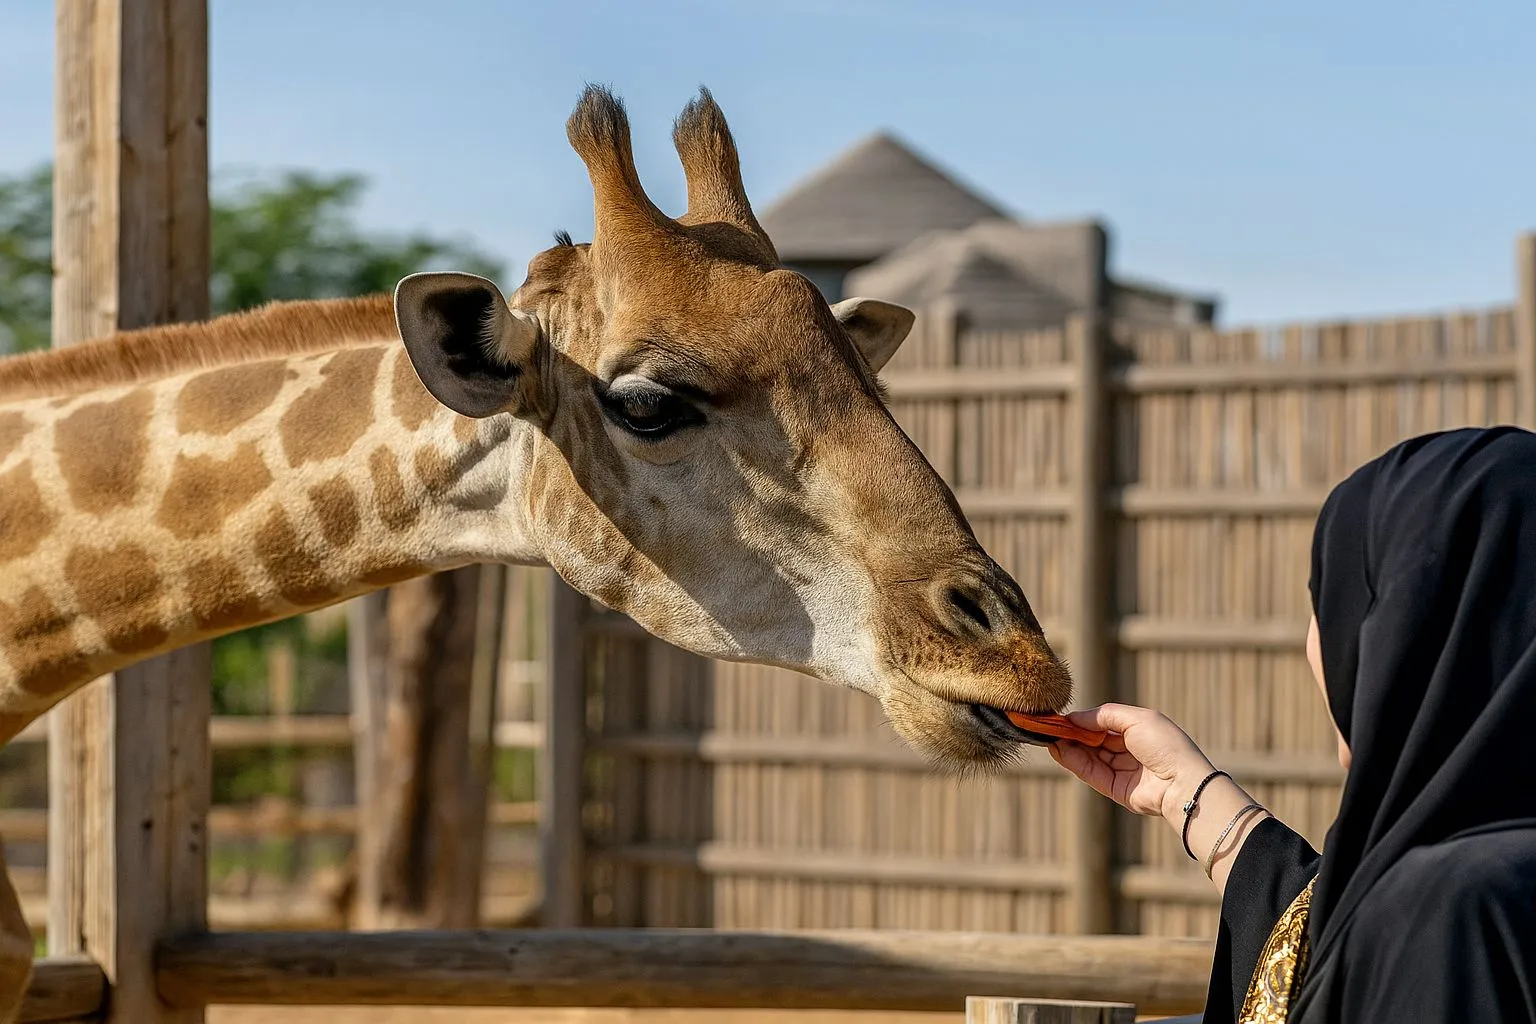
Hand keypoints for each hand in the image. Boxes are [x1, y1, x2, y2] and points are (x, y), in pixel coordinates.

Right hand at [1048, 703, 1216, 822]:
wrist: (1182, 782)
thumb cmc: (1165, 744)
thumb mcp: (1136, 719)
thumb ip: (1103, 716)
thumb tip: (1075, 716)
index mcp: (1138, 732)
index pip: (1104, 725)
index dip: (1083, 721)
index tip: (1062, 717)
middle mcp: (1130, 752)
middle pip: (1094, 741)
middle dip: (1073, 734)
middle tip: (1050, 728)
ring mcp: (1123, 772)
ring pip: (1090, 758)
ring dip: (1070, 748)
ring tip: (1050, 738)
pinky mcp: (1116, 790)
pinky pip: (1091, 774)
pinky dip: (1074, 762)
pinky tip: (1059, 750)